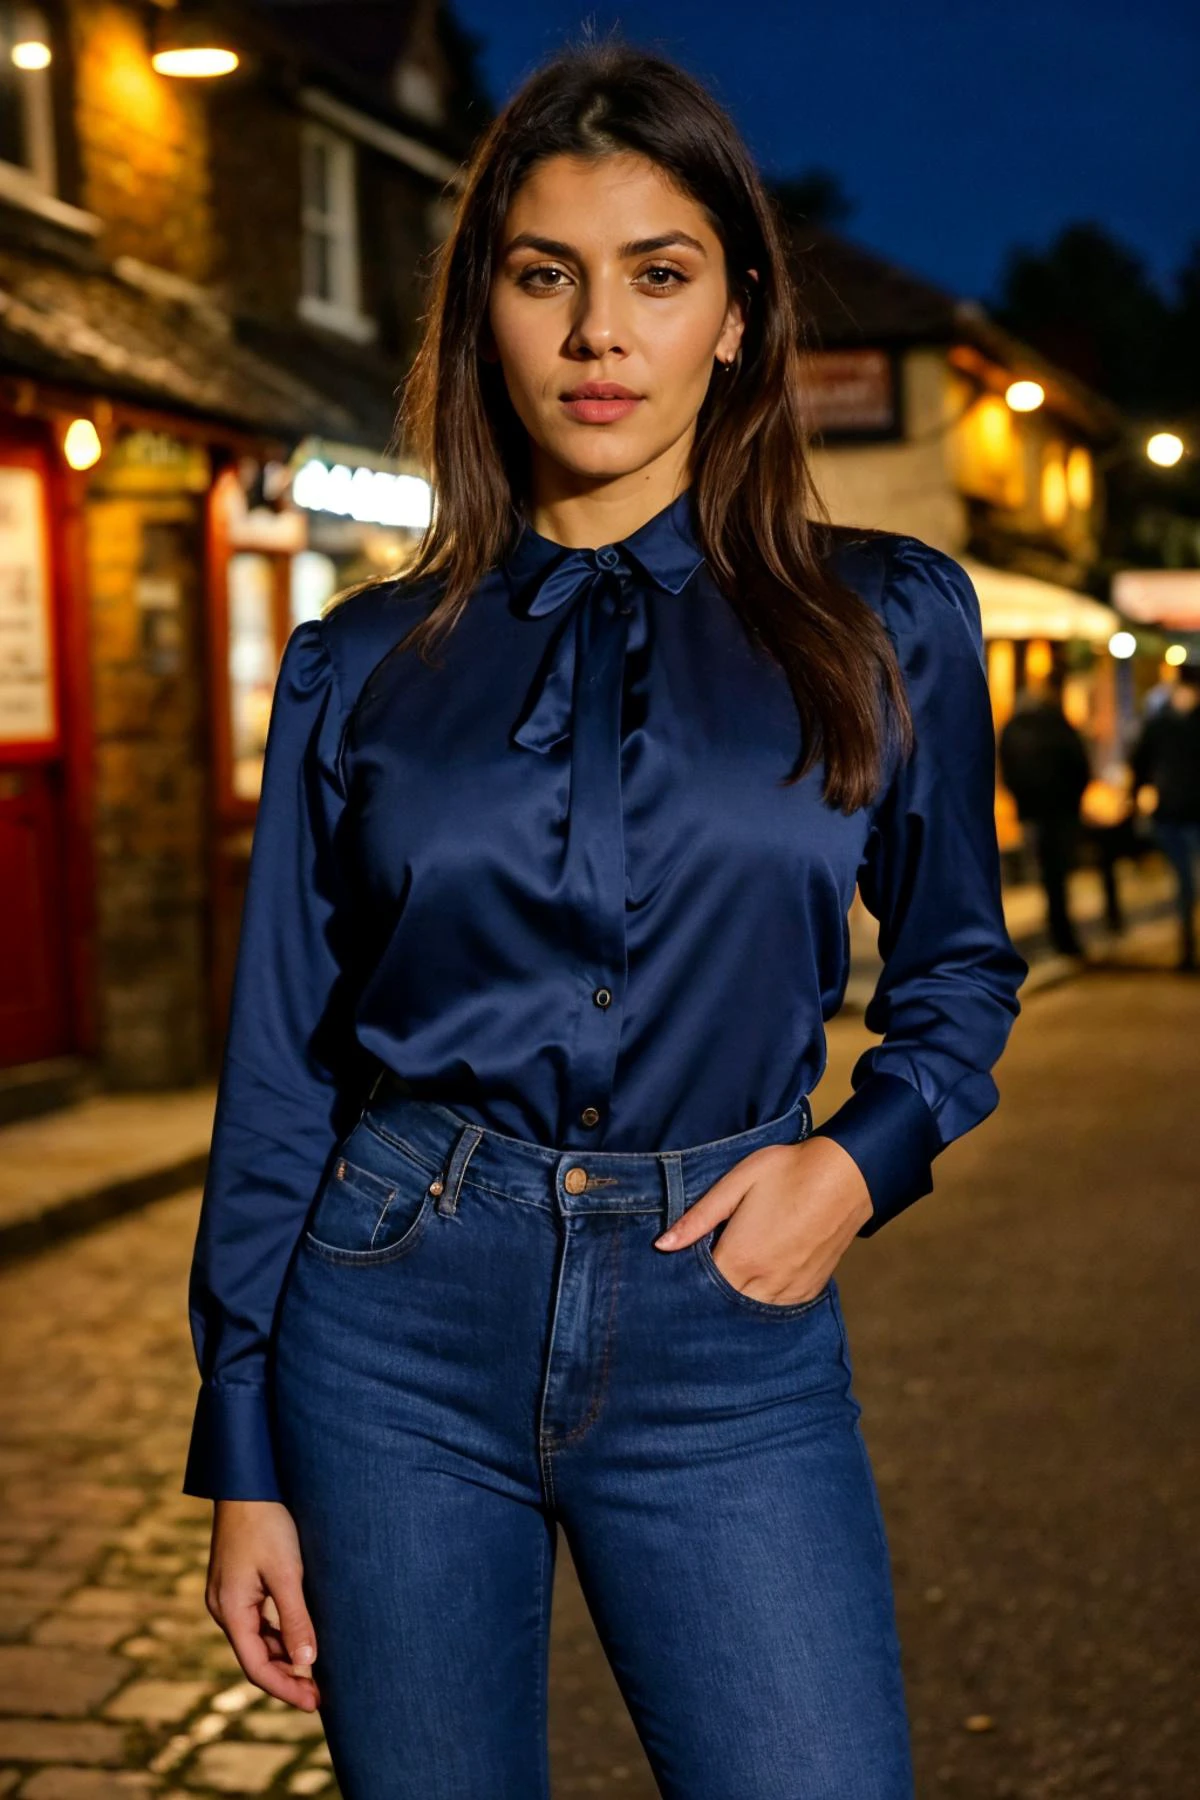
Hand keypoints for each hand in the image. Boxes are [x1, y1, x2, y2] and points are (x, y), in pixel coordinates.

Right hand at [205, 1500, 320, 1710]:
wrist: (248, 1482)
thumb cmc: (267, 1523)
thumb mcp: (286, 1572)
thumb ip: (295, 1617)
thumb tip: (307, 1661)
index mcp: (231, 1610)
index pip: (256, 1666)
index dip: (285, 1688)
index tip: (315, 1702)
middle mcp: (224, 1608)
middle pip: (255, 1657)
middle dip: (287, 1677)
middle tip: (321, 1693)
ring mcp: (229, 1596)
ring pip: (257, 1640)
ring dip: (284, 1656)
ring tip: (316, 1669)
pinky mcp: (238, 1584)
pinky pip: (258, 1621)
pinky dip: (279, 1634)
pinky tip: (300, 1637)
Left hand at [653, 1135, 873, 1304]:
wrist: (846, 1174)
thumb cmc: (787, 1171)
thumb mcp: (736, 1183)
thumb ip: (699, 1217)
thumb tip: (663, 1245)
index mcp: (741, 1257)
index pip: (701, 1289)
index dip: (686, 1283)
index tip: (676, 1275)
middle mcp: (765, 1281)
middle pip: (724, 1306)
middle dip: (709, 1297)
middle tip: (700, 1281)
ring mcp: (791, 1288)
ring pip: (752, 1312)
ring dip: (736, 1302)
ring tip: (728, 1282)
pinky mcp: (810, 1288)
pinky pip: (779, 1308)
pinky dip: (763, 1302)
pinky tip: (756, 1285)